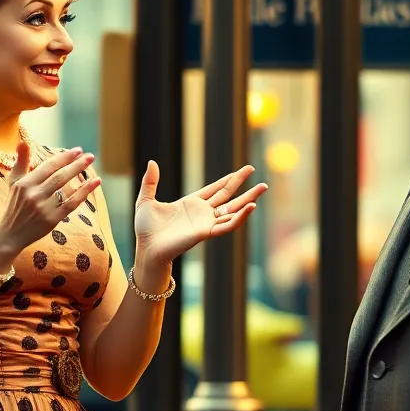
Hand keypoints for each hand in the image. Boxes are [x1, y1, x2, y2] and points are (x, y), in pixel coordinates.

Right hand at [0, 142, 100, 255]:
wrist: (10, 234)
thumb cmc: (14, 205)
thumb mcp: (14, 183)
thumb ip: (20, 162)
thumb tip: (23, 142)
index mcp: (25, 184)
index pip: (48, 166)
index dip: (64, 157)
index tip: (78, 150)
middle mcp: (34, 195)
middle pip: (60, 176)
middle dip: (76, 164)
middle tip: (90, 156)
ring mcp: (43, 208)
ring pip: (66, 189)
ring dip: (82, 176)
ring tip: (91, 166)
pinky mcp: (52, 220)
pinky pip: (71, 204)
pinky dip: (83, 193)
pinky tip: (94, 183)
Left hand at [132, 161, 266, 265]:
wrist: (146, 248)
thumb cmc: (146, 229)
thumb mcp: (146, 200)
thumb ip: (150, 182)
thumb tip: (151, 161)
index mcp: (191, 203)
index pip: (216, 189)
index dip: (230, 179)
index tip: (245, 171)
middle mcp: (202, 213)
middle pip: (229, 196)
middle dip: (244, 186)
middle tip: (258, 175)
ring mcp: (206, 222)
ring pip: (233, 209)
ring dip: (249, 199)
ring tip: (263, 188)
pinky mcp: (206, 232)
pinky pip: (228, 224)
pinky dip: (240, 216)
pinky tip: (251, 206)